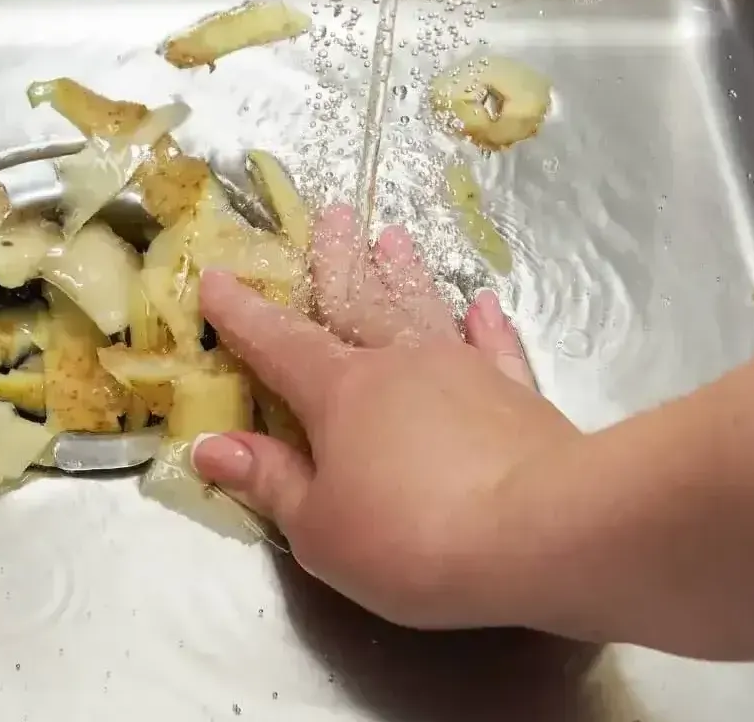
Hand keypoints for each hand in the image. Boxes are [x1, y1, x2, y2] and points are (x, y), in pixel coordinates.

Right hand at [191, 206, 579, 628]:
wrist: (542, 535)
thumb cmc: (411, 538)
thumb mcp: (320, 528)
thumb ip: (270, 481)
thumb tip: (212, 444)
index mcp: (338, 392)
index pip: (278, 343)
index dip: (243, 314)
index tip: (216, 279)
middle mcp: (399, 364)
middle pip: (359, 301)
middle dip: (338, 261)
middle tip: (333, 215)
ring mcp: (465, 372)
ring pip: (424, 310)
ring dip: (406, 275)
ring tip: (393, 238)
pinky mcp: (519, 397)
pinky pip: (497, 348)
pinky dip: (488, 326)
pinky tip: (483, 305)